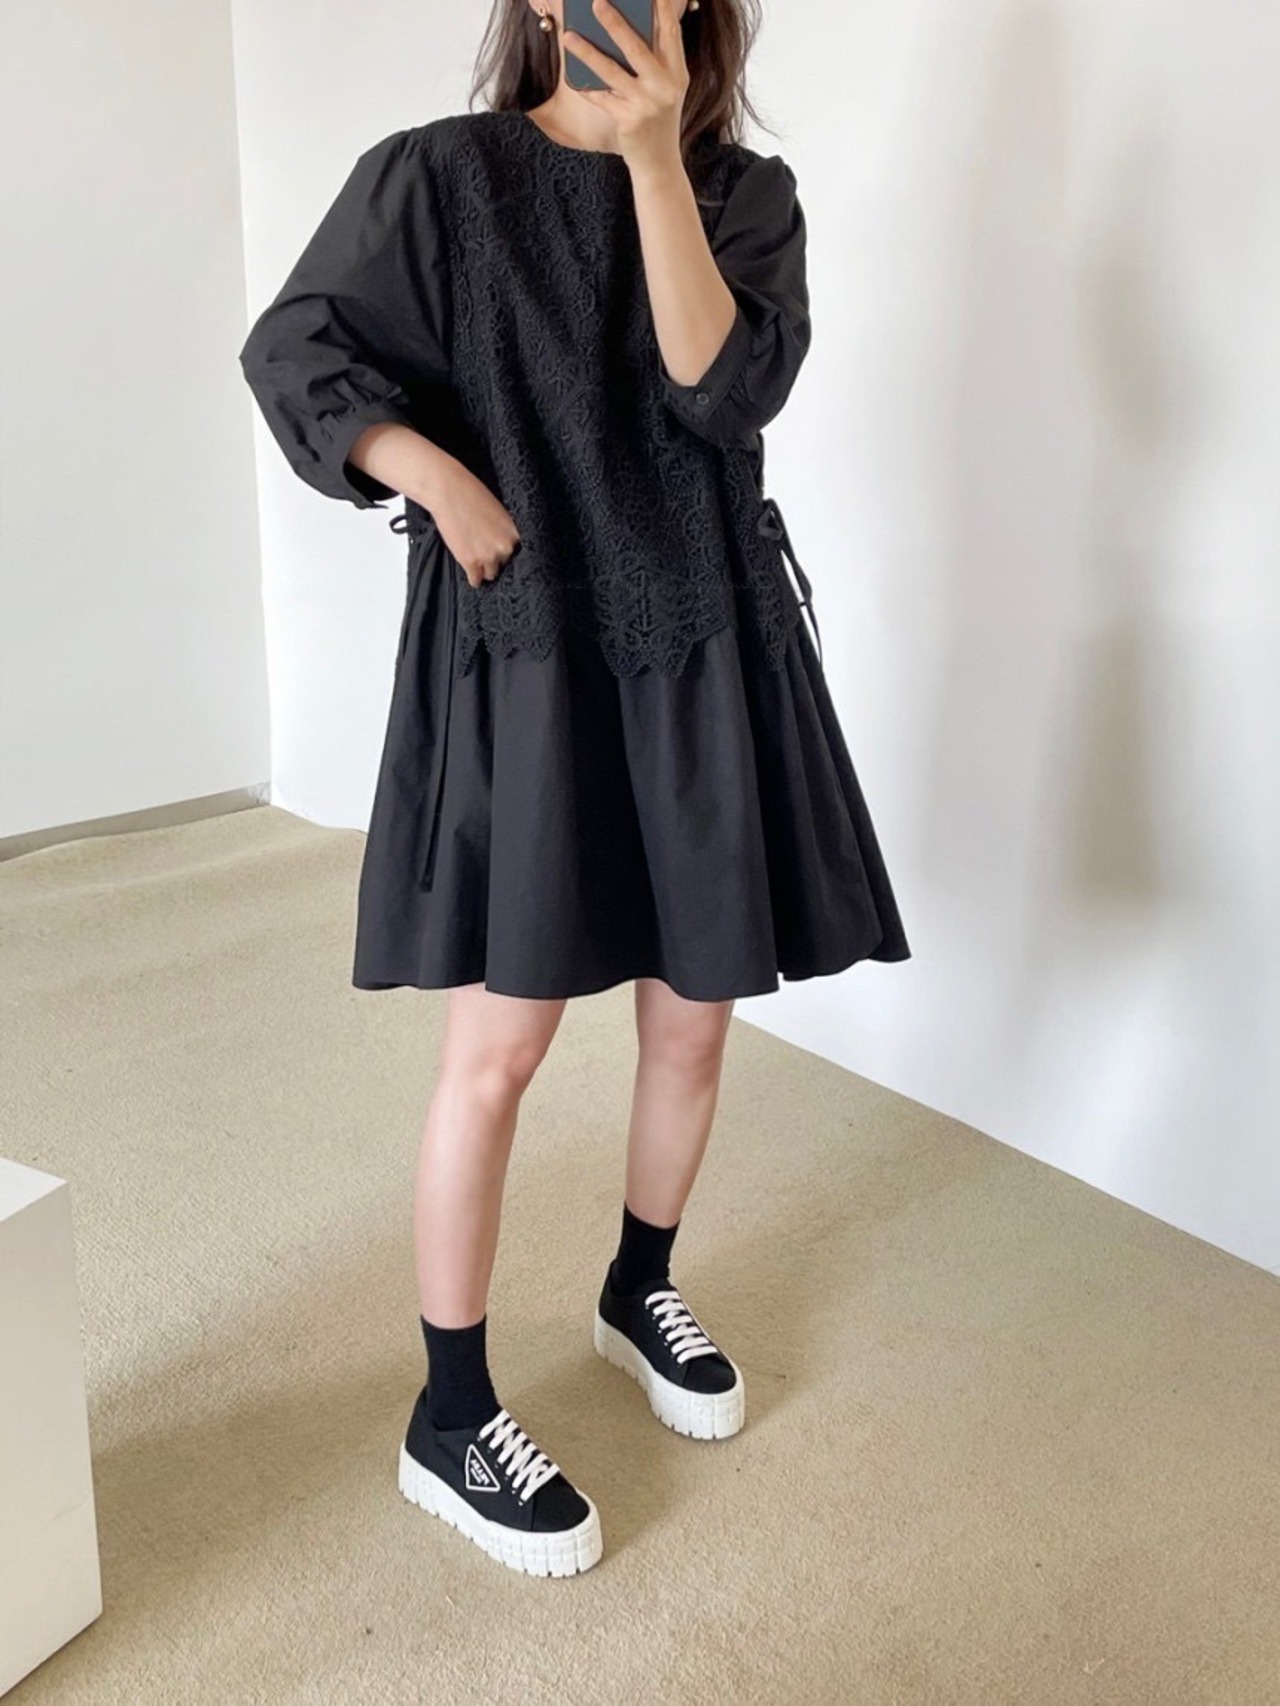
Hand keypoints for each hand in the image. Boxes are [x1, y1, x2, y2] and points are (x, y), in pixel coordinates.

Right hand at [420, 462, 520, 587]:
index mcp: (514, 532)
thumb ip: (503, 530)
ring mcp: (488, 556)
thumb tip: (503, 545)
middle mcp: (505, 547)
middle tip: (484, 552)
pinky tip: (472, 575)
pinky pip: (476, 580)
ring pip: (491, 574)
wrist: (448, 491)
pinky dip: (473, 578)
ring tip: (477, 562)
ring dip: (484, 569)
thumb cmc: (471, 494)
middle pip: (505, 564)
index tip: (501, 554)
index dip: (507, 552)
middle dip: (495, 560)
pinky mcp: (471, 562)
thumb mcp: (498, 511)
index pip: (518, 553)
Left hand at [561, 0, 689, 176]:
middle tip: (596, 2)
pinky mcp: (628, 120)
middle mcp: (665, 86)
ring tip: (568, 36)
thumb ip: (655, 61)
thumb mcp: (666, 88)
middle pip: (637, 47)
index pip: (671, 33)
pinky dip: (586, 87)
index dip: (662, 8)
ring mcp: (646, 104)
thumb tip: (622, 31)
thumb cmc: (658, 119)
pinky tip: (572, 75)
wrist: (659, 163)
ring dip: (588, 51)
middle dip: (615, 22)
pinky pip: (601, 97)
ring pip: (612, 71)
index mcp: (678, 73)